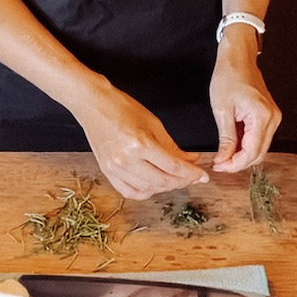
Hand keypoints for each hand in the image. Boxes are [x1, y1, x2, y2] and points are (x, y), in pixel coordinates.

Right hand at [76, 84, 209, 199]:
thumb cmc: (122, 107)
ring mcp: (115, 168)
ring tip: (176, 178)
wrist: (93, 104)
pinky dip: (145, 192)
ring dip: (166, 186)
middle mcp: (127, 160)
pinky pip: (130, 191)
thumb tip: (190, 161)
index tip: (203, 175)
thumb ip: (172, 146)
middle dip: (182, 181)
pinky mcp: (107, 172)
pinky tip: (155, 185)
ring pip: (148, 189)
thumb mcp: (153, 123)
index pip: (173, 166)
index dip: (192, 173)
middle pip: (162, 181)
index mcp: (140, 144)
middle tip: (193, 177)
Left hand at [209, 27, 280, 172]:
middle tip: (220, 163)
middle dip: (239, 162)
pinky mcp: (269, 115)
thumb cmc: (229, 75)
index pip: (251, 152)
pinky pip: (260, 137)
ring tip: (223, 154)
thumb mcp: (222, 109)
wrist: (237, 57)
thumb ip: (226, 138)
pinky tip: (232, 143)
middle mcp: (273, 118)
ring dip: (243, 154)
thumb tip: (224, 159)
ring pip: (260, 147)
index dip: (235, 164)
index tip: (219, 166)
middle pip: (259, 153)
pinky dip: (246, 144)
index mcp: (262, 116)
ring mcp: (273, 117)